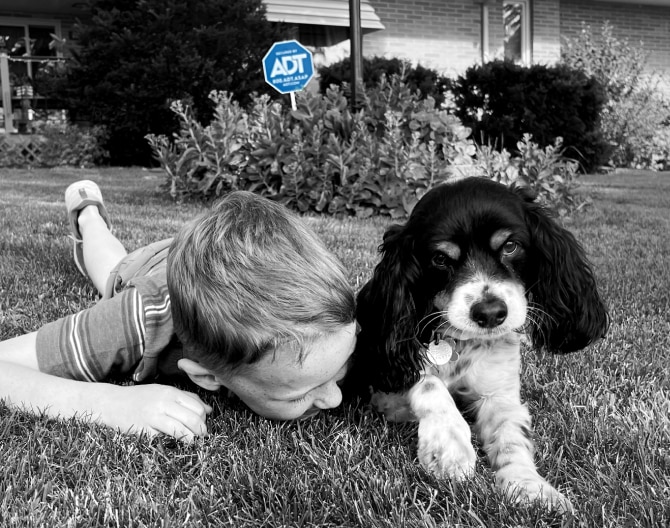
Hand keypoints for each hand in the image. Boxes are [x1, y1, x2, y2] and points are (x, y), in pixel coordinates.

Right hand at [97, 383, 212, 441]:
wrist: (112, 403)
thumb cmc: (141, 398)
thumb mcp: (164, 392)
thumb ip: (188, 398)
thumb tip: (209, 410)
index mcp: (170, 393)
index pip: (197, 407)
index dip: (203, 419)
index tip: (203, 426)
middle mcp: (163, 403)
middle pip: (192, 419)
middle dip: (201, 431)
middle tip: (202, 437)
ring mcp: (153, 417)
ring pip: (181, 431)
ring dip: (190, 439)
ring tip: (192, 442)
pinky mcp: (143, 431)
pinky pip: (162, 439)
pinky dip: (170, 443)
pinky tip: (172, 443)